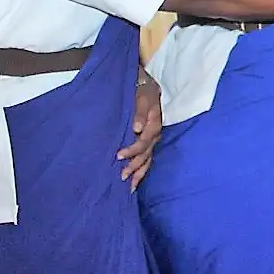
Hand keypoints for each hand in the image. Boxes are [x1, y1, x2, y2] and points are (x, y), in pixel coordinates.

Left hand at [117, 70, 161, 189]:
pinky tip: (134, 180)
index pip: (144, 142)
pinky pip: (147, 159)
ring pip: (148, 160)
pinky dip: (141, 170)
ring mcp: (153, 140)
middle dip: (134, 167)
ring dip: (139, 173)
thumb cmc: (143, 92)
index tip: (119, 156)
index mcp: (154, 125)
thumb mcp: (142, 98)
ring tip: (129, 187)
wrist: (148, 86)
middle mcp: (154, 135)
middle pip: (146, 154)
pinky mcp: (149, 142)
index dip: (132, 150)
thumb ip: (140, 112)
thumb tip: (137, 128)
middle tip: (121, 177)